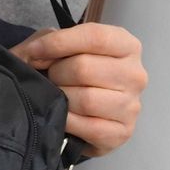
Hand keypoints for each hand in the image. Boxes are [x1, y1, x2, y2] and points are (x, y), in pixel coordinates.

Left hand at [10, 23, 147, 156]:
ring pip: (86, 100)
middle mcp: (135, 74)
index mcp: (126, 45)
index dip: (59, 42)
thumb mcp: (60, 48)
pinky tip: (64, 116)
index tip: (35, 51)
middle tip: (51, 78)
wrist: (81, 112)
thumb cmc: (72, 73)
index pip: (95, 37)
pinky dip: (68, 122)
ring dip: (62, 98)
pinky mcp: (123, 132)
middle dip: (57, 74)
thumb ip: (47, 41)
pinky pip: (89, 127)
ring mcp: (132, 106)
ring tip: (58, 96)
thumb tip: (35, 53)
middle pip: (85, 68)